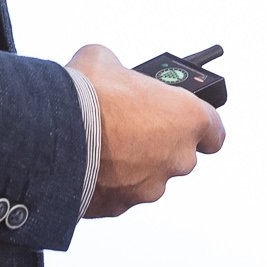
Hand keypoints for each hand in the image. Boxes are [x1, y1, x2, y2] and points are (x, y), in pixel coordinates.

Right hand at [68, 43, 225, 218]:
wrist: (52, 134)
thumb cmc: (88, 94)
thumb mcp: (105, 60)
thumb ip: (122, 70)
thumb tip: (110, 71)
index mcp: (187, 118)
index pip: (214, 131)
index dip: (199, 126)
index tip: (182, 121)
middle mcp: (178, 157)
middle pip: (179, 155)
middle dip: (158, 144)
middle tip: (130, 127)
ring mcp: (151, 186)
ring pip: (149, 177)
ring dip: (132, 165)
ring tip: (102, 145)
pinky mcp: (121, 206)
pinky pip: (119, 194)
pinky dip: (107, 183)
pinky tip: (86, 164)